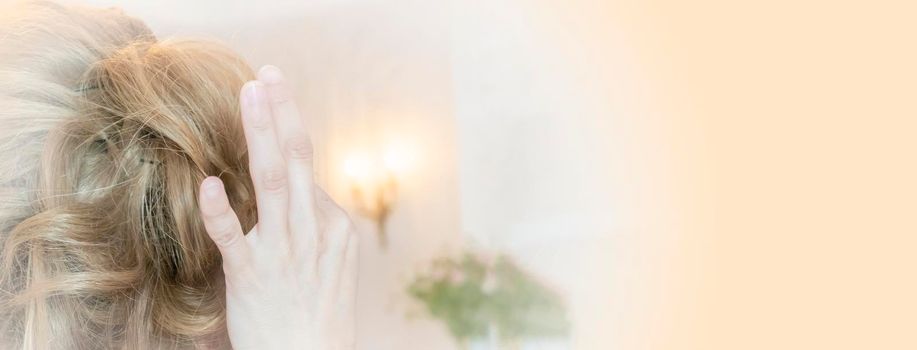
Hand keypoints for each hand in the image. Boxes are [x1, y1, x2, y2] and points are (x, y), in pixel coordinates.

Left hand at [197, 66, 357, 348]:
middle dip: (282, 113)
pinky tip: (210, 184)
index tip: (273, 91)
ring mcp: (285, 253)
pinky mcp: (254, 277)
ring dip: (261, 134)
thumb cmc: (317, 313)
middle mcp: (314, 232)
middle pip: (298, 161)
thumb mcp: (330, 261)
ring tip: (250, 96)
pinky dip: (221, 211)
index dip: (287, 126)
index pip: (307, 168)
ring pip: (275, 183)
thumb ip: (313, 221)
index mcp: (334, 226)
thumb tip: (298, 187)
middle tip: (268, 75)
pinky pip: (236, 238)